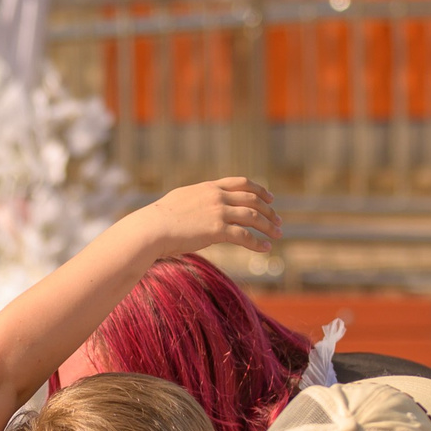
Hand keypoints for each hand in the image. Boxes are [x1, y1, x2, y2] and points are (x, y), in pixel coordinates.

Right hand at [136, 178, 278, 255]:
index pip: (240, 183)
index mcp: (209, 187)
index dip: (259, 189)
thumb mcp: (182, 201)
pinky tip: (265, 248)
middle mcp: (217, 196)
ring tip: (278, 234)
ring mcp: (218, 212)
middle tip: (278, 220)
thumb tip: (203, 209)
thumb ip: (198, 201)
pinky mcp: (217, 230)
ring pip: (253, 216)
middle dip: (268, 210)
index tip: (270, 197)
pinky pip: (244, 236)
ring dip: (268, 226)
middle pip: (252, 199)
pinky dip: (257, 243)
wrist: (152, 228)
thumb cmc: (160, 218)